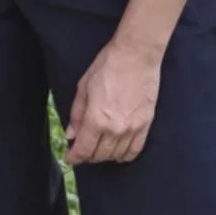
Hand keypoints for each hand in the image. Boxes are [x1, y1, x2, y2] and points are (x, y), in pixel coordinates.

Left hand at [65, 40, 162, 166]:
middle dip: (88, 156)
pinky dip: (125, 155)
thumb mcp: (84, 87)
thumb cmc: (107, 66)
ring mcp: (133, 129)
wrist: (136, 56)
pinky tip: (118, 153)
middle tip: (82, 150)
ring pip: (116, 155)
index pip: (84, 149)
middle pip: (100, 155)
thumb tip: (71, 134)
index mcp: (97, 119)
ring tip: (98, 150)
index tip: (69, 158)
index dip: (74, 157)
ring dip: (105, 156)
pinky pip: (135, 150)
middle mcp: (115, 129)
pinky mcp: (146, 125)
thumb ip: (77, 113)